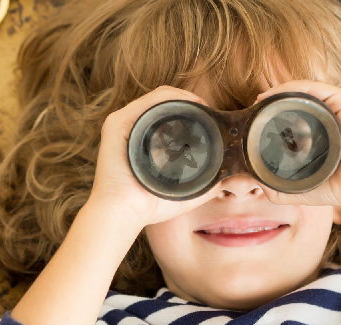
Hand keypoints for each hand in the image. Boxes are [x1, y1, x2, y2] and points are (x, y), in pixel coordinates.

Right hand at [88, 85, 221, 226]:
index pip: (168, 113)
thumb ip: (204, 185)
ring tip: (201, 105)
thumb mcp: (183, 193)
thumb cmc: (148, 206)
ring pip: (157, 98)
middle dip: (188, 101)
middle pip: (164, 102)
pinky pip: (145, 102)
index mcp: (143, 139)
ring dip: (182, 96)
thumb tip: (225, 178)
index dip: (190, 109)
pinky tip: (185, 103)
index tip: (210, 117)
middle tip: (208, 111)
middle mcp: (132, 127)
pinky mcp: (116, 124)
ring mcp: (123, 123)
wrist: (122, 212)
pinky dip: (168, 98)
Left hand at [254, 80, 340, 208]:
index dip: (272, 110)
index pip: (294, 110)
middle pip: (297, 97)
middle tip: (252, 109)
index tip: (253, 118)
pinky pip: (314, 87)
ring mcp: (338, 105)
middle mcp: (330, 112)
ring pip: (303, 90)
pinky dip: (292, 88)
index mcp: (322, 126)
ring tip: (259, 101)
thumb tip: (253, 181)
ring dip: (278, 91)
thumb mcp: (300, 189)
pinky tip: (274, 95)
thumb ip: (277, 188)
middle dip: (272, 99)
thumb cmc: (338, 188)